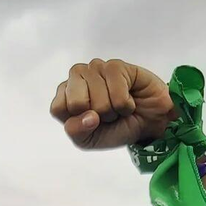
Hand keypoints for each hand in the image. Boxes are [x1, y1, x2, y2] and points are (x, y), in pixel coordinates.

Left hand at [50, 59, 174, 149]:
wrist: (148, 123)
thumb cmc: (116, 128)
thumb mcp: (89, 140)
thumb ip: (77, 131)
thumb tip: (88, 116)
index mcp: (65, 94)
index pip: (58, 108)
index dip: (78, 121)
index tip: (91, 122)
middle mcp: (78, 77)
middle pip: (76, 103)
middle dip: (97, 116)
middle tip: (106, 114)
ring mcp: (96, 68)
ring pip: (98, 99)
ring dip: (113, 110)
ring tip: (119, 106)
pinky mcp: (116, 66)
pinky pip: (117, 92)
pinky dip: (125, 104)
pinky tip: (129, 99)